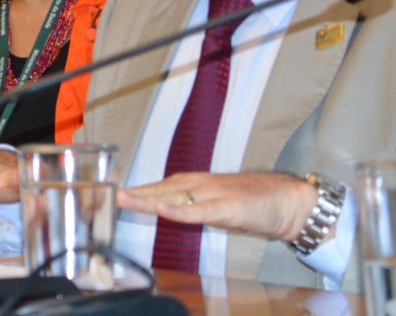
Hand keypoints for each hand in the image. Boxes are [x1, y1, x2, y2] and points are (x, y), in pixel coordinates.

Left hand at [117, 171, 319, 242]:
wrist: (286, 200)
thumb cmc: (250, 203)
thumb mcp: (214, 206)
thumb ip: (192, 207)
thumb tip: (168, 211)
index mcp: (195, 184)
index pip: (158, 187)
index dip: (136, 192)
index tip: (112, 194)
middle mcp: (200, 185)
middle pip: (160, 189)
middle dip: (134, 193)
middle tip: (108, 195)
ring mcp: (213, 194)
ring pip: (174, 195)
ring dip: (147, 197)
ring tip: (124, 198)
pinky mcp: (228, 207)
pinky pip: (200, 210)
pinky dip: (180, 210)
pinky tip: (162, 210)